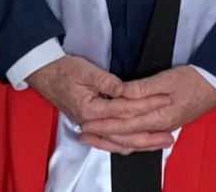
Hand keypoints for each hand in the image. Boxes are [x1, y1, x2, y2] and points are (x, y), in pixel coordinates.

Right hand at [25, 55, 170, 151]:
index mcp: (90, 109)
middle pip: (125, 135)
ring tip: (161, 142)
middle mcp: (91, 123)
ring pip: (119, 142)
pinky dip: (127, 144)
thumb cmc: (64, 70)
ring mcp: (91, 126)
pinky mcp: (92, 125)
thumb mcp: (85, 71)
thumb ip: (107, 81)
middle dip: (149, 135)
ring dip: (141, 143)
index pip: (125, 110)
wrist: (45, 74)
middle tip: (170, 134)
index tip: (164, 99)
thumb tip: (125, 89)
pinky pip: (111, 140)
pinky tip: (140, 144)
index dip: (146, 104)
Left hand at [76, 66, 215, 154]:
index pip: (125, 123)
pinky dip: (127, 142)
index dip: (104, 124)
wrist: (215, 85)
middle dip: (102, 135)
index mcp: (159, 115)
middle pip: (126, 136)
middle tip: (83, 133)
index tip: (87, 122)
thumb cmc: (193, 79)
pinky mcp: (166, 126)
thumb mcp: (166, 78)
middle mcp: (160, 126)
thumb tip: (121, 93)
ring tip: (94, 139)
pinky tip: (117, 141)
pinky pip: (142, 141)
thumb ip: (142, 89)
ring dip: (112, 141)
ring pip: (133, 142)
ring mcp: (164, 128)